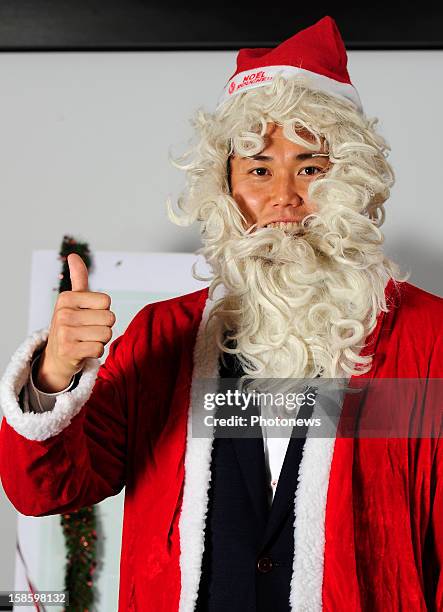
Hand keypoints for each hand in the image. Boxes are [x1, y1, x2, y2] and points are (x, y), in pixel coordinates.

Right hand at [35, 253, 115, 392]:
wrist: (56, 356)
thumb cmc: (71, 324)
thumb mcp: (74, 300)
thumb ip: (79, 278)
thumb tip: (73, 255)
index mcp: (66, 297)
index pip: (106, 301)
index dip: (103, 310)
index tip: (88, 315)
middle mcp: (63, 313)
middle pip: (109, 318)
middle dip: (104, 327)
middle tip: (88, 330)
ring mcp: (64, 333)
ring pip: (106, 334)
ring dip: (101, 340)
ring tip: (86, 339)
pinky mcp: (68, 351)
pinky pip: (100, 349)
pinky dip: (96, 352)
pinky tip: (83, 350)